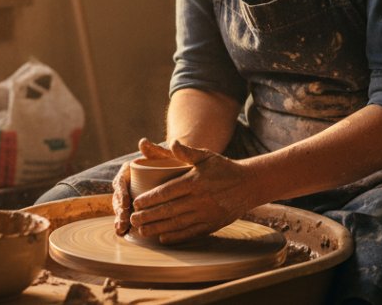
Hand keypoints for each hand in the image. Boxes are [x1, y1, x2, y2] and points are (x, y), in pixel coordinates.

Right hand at [112, 138, 177, 236]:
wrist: (179, 170)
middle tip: (124, 220)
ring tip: (122, 230)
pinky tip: (124, 234)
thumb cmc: (172, 162)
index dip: (121, 192)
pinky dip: (124, 225)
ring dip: (119, 219)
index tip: (126, 202)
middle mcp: (127, 183)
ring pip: (121, 208)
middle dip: (119, 210)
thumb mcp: (165, 156)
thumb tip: (143, 142)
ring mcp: (131, 195)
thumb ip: (155, 149)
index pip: (120, 181)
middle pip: (119, 197)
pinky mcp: (136, 206)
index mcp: (129, 170)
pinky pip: (128, 215)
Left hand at [128, 139, 259, 243]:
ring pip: (177, 224)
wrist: (249, 185)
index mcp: (194, 182)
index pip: (166, 192)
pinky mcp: (212, 225)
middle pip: (168, 210)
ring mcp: (206, 214)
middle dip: (148, 216)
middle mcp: (199, 199)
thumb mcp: (206, 156)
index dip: (149, 199)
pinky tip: (162, 238)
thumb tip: (173, 142)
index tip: (136, 202)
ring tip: (142, 230)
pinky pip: (191, 233)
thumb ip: (187, 151)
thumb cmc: (223, 168)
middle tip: (132, 219)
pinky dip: (176, 237)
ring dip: (157, 228)